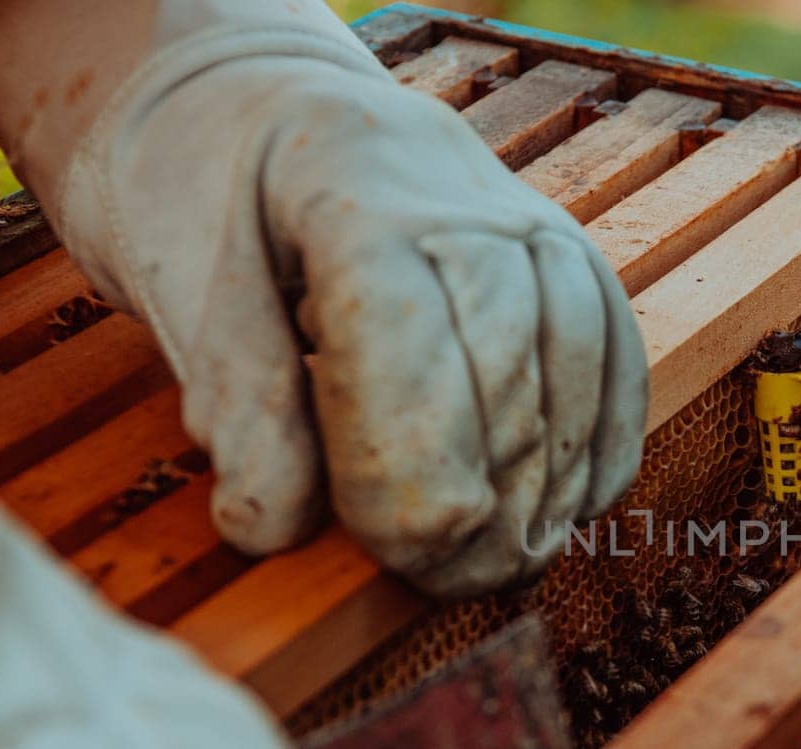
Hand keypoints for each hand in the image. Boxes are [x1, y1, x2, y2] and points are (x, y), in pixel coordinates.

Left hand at [0, 0, 648, 595]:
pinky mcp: (577, 260)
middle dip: (483, 502)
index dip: (408, 474)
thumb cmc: (218, 201)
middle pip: (502, 377)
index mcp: (354, 193)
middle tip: (448, 582)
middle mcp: (468, 202)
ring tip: (508, 563)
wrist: (284, 115)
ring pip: (571, 377)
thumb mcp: (184, 288)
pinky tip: (574, 509)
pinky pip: (616, 362)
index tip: (393, 553)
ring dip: (548, 489)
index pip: (406, 353)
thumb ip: (236, 406)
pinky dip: (602, 446)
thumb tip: (271, 529)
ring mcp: (536, 227)